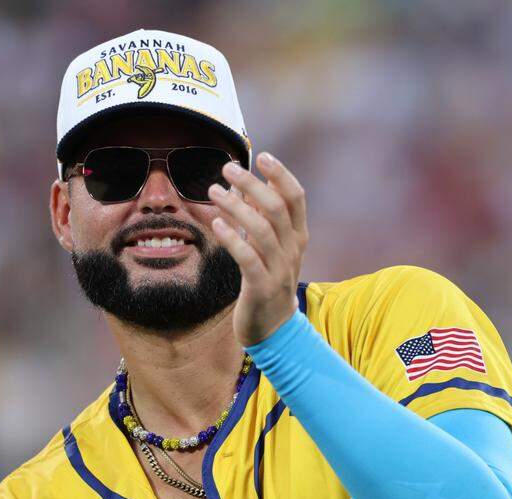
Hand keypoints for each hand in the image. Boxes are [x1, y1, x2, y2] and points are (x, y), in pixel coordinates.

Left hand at [210, 152, 308, 346]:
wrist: (273, 329)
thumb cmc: (267, 281)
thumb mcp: (270, 248)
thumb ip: (262, 219)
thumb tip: (246, 187)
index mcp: (298, 236)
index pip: (296, 197)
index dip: (281, 174)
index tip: (261, 156)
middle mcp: (293, 250)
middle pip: (277, 208)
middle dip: (252, 184)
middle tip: (227, 168)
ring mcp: (279, 269)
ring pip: (261, 229)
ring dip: (236, 206)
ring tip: (213, 191)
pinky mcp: (261, 287)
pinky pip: (247, 257)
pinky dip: (232, 237)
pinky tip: (217, 223)